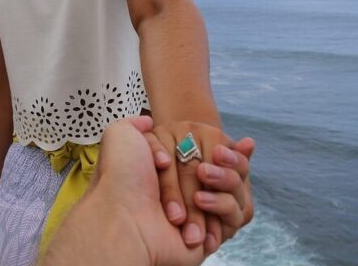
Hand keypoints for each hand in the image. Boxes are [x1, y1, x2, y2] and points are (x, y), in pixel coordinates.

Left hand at [42, 116, 253, 265]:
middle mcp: (188, 192)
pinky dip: (223, 205)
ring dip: (224, 180)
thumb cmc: (123, 176)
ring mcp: (201, 215)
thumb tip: (148, 120)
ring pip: (235, 192)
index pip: (210, 155)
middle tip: (213, 158)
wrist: (122, 216)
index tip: (217, 147)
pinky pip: (234, 216)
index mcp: (172, 171)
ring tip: (205, 176)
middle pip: (226, 172)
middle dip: (225, 164)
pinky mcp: (209, 236)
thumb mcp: (122, 136)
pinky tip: (203, 199)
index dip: (220, 150)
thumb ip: (137, 124)